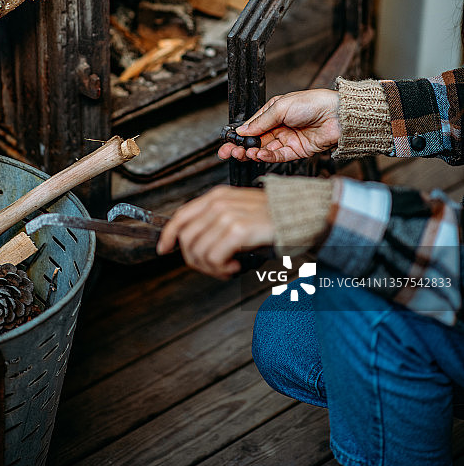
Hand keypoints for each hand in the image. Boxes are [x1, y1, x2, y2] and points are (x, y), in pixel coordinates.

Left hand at [156, 186, 273, 279]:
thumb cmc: (273, 218)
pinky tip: (236, 266)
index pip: (181, 215)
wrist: (301, 215)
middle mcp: (218, 203)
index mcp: (217, 196)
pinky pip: (214, 257)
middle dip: (195, 260)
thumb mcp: (239, 211)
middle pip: (187, 238)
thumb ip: (216, 221)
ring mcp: (227, 215)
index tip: (164, 249)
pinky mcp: (238, 230)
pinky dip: (222, 268)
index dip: (168, 235)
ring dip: (211, 267)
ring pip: (198, 251)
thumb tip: (195, 244)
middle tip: (214, 268)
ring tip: (228, 268)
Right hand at [218, 88, 339, 162]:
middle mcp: (280, 126)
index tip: (228, 142)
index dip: (239, 135)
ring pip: (265, 149)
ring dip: (253, 153)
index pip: (252, 126)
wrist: (337, 115)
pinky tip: (260, 154)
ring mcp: (288, 139)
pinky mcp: (297, 151)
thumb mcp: (281, 106)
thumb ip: (261, 120)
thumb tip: (243, 130)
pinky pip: (278, 156)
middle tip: (229, 153)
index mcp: (274, 112)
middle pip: (255, 140)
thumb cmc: (313, 103)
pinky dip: (268, 156)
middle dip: (241, 147)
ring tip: (245, 153)